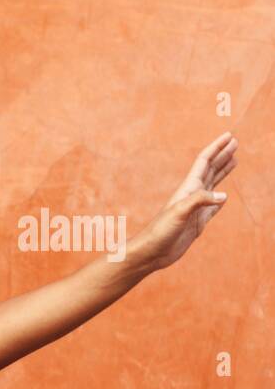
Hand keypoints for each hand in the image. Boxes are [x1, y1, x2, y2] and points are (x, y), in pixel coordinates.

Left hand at [132, 132, 237, 271]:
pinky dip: (220, 199)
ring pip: (213, 185)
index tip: (230, 136)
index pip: (205, 162)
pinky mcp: (198, 222)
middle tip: (235, 142)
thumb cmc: (160, 231)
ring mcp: (196, 208)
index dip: (217, 148)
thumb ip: (200, 201)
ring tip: (234, 160)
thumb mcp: (179, 212)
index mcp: (188, 188)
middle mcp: (192, 195)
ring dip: (223, 172)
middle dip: (223, 156)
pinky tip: (224, 197)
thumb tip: (224, 196)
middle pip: (211, 170)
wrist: (152, 252)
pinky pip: (213, 207)